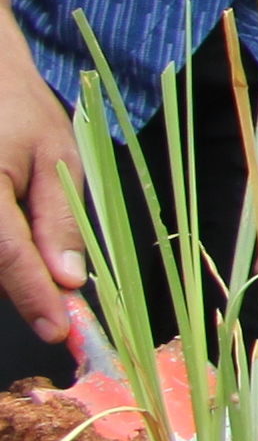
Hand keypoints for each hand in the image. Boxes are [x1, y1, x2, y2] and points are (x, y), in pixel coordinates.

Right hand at [0, 60, 83, 347]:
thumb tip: (69, 280)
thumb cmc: (17, 109)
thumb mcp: (56, 155)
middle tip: (59, 279)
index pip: (8, 257)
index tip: (60, 331)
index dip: (35, 298)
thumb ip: (60, 220)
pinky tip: (7, 226)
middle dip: (23, 282)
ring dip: (6, 267)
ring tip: (25, 230)